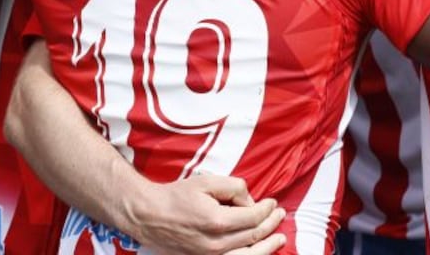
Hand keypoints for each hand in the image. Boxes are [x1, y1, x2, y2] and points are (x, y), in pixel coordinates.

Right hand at [122, 174, 286, 254]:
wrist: (150, 216)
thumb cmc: (176, 196)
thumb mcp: (205, 181)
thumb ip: (233, 186)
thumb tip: (250, 200)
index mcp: (217, 221)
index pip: (253, 217)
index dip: (267, 209)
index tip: (272, 202)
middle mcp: (216, 243)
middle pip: (254, 236)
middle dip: (271, 225)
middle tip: (280, 215)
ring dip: (267, 246)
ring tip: (279, 238)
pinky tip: (259, 249)